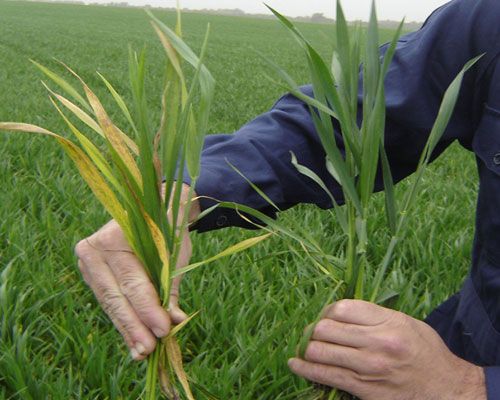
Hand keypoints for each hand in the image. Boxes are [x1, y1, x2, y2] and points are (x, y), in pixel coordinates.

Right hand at [75, 184, 199, 360]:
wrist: (154, 210)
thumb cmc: (168, 230)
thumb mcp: (174, 255)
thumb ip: (171, 288)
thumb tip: (175, 321)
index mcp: (115, 236)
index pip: (132, 282)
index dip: (148, 308)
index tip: (163, 330)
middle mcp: (94, 249)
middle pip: (116, 297)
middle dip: (134, 326)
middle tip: (149, 349)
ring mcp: (88, 262)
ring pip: (110, 303)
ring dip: (127, 330)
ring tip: (142, 352)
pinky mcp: (91, 274)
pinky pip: (108, 302)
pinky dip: (123, 322)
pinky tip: (133, 342)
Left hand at [289, 300, 485, 399]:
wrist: (445, 390)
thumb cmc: (425, 352)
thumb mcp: (406, 322)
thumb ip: (374, 315)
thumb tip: (340, 311)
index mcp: (387, 322)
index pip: (341, 308)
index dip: (327, 311)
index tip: (327, 317)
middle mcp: (376, 342)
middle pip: (325, 328)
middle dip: (315, 329)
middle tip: (316, 333)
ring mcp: (367, 367)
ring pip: (319, 351)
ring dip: (307, 348)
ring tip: (306, 347)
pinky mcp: (362, 389)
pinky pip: (324, 375)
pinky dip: (304, 368)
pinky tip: (295, 364)